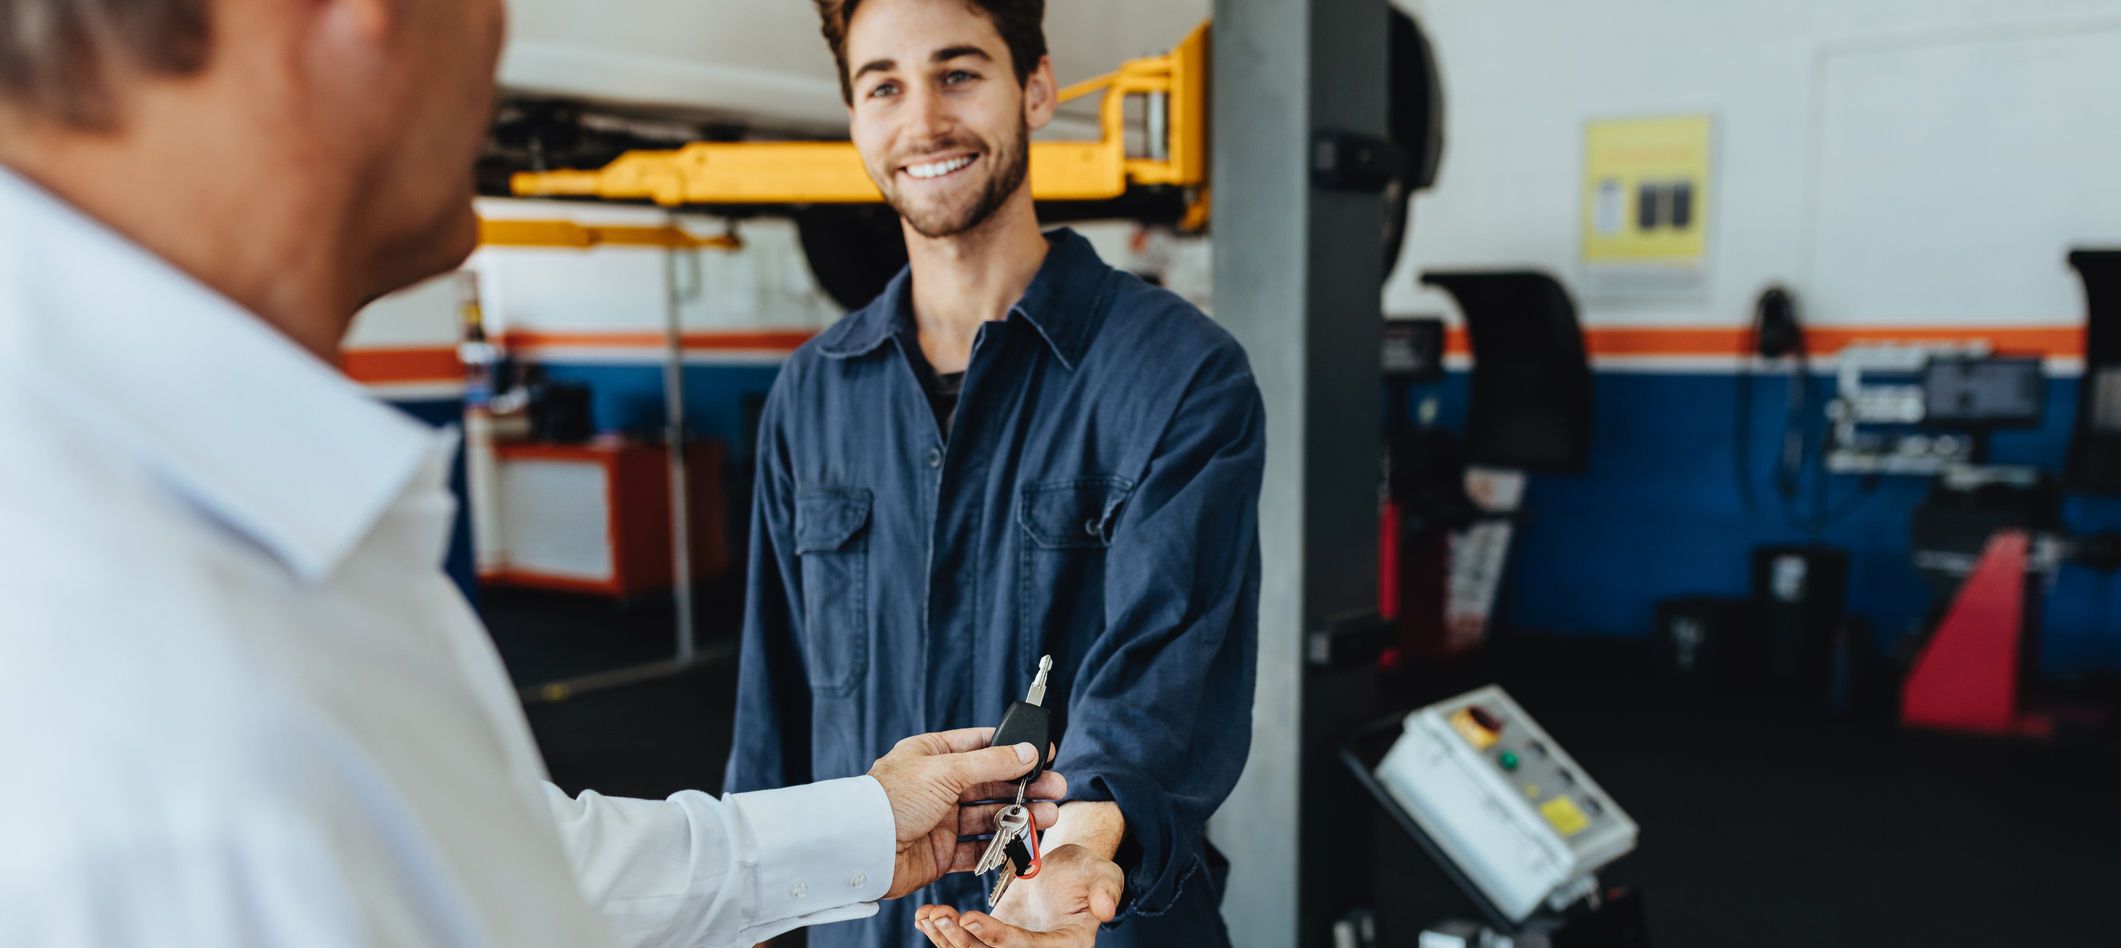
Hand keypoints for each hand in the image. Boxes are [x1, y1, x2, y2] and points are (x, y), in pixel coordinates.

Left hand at [867, 728, 1065, 898]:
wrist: (862, 848)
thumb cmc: (892, 799)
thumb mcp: (946, 770)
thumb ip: (991, 762)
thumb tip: (1028, 751)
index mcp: (933, 755)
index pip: (981, 745)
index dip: (1013, 748)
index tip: (1044, 752)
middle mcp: (938, 786)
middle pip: (992, 783)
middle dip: (1025, 786)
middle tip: (1056, 788)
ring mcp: (941, 820)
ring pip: (990, 816)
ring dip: (1020, 816)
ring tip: (1048, 817)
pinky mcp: (942, 852)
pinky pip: (979, 848)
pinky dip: (1002, 846)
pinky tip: (1023, 842)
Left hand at [911, 844, 1124, 947]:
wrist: (1067, 869)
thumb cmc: (1087, 871)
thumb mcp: (1102, 873)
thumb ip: (1106, 889)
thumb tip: (1106, 911)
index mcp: (1065, 947)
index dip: (997, 938)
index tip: (970, 918)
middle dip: (962, 942)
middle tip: (939, 916)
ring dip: (946, 938)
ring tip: (928, 913)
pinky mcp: (990, 941)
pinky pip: (962, 944)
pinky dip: (941, 932)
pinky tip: (923, 915)